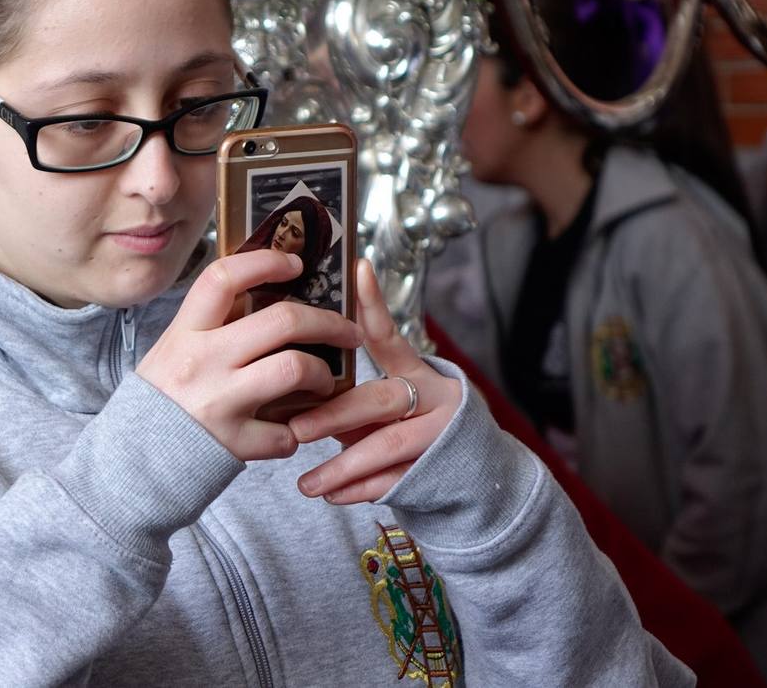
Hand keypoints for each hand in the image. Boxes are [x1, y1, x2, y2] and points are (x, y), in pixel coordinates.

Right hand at [137, 249, 364, 462]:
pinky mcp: (233, 444)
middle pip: (283, 321)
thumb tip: (265, 292)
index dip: (266, 262)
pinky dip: (295, 433)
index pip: (225, 277)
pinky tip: (289, 431)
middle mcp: (202, 361)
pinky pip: (286, 433)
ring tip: (324, 382)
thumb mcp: (175, 348)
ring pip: (295, 369)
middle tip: (347, 331)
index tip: (295, 264)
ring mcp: (219, 402)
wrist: (131, 461)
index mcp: (186, 332)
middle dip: (329, 322)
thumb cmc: (161, 399)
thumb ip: (212, 324)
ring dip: (321, 375)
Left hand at [288, 260, 462, 503]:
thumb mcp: (390, 403)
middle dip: (336, 415)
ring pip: (387, 446)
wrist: (472, 473)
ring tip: (305, 482)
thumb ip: (354, 395)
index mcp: (418, 372)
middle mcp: (433, 398)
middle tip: (297, 427)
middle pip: (381, 400)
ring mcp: (439, 436)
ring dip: (342, 466)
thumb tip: (294, 387)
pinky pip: (394, 482)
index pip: (391, 336)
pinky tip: (330, 495)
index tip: (357, 271)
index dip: (374, 305)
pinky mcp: (437, 471)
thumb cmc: (411, 428)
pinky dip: (359, 490)